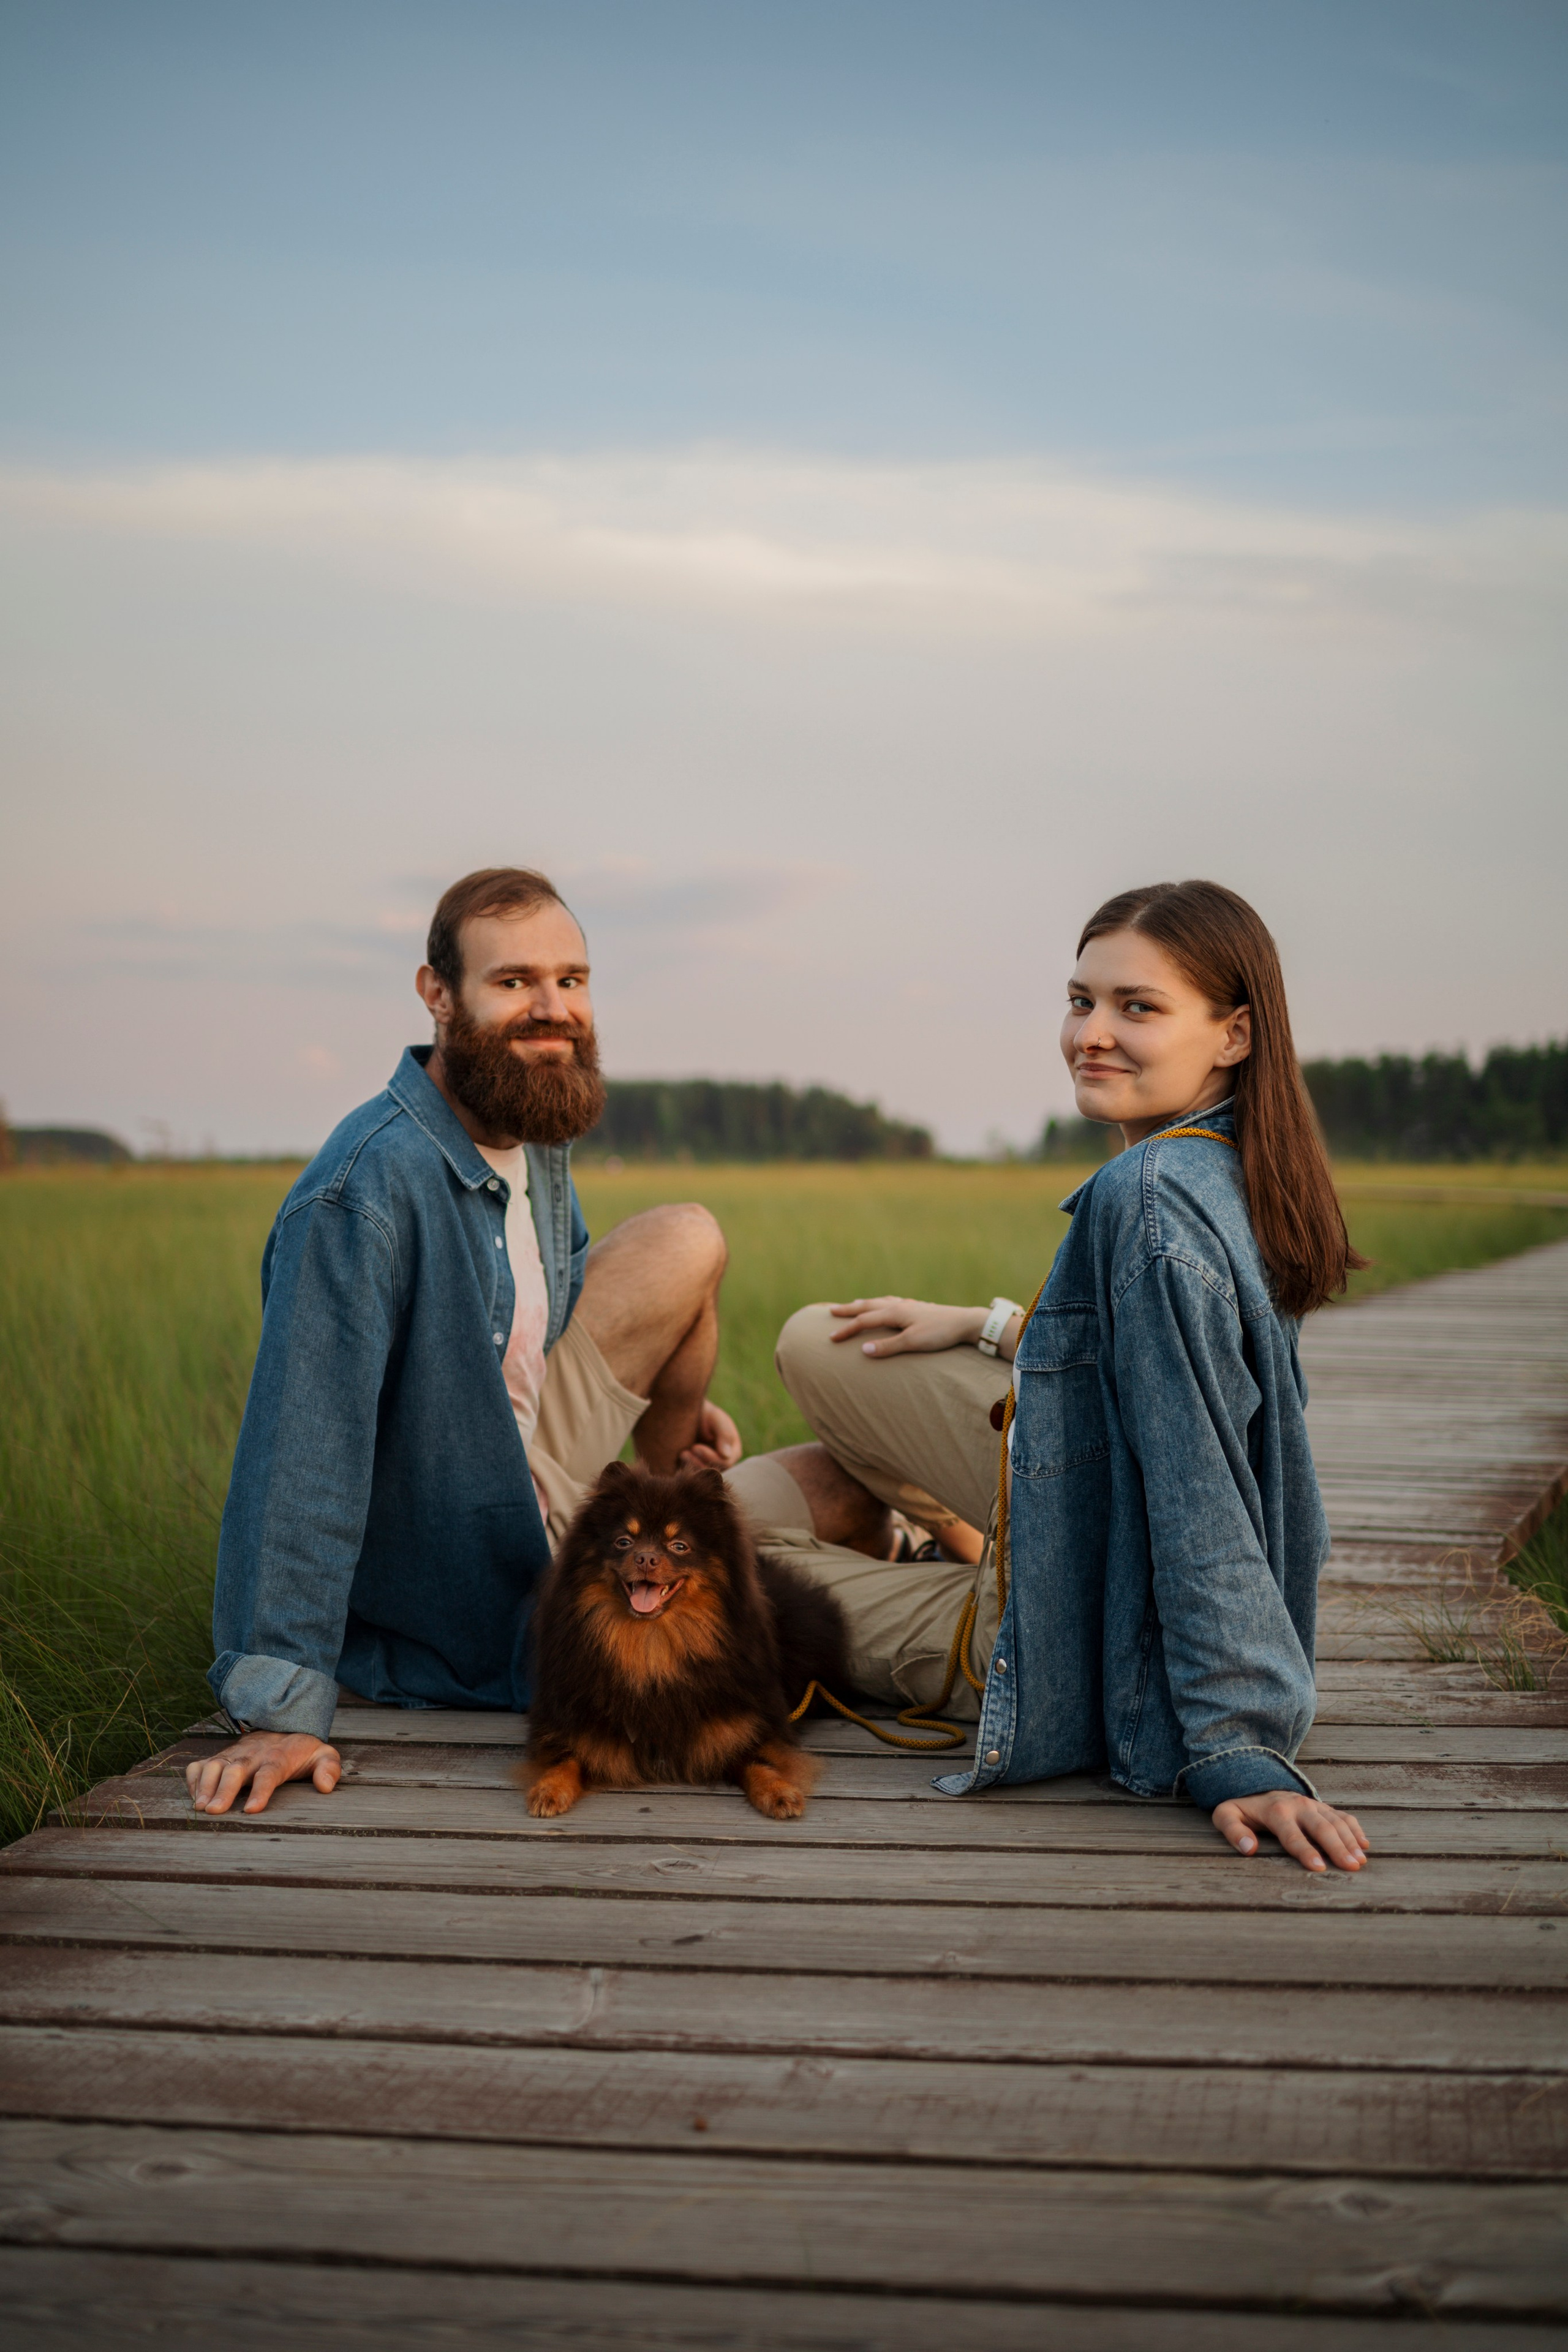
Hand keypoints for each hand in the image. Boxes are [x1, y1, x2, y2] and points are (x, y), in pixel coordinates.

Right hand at [185, 1732, 341, 1817]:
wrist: (284, 1726)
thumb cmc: (303, 1751)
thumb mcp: (323, 1755)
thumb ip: (328, 1768)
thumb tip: (326, 1786)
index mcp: (278, 1758)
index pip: (269, 1774)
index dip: (260, 1791)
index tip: (251, 1810)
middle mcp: (253, 1755)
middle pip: (236, 1769)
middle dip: (224, 1789)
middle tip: (214, 1811)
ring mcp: (234, 1754)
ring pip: (215, 1765)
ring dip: (205, 1785)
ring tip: (200, 1808)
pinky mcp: (220, 1757)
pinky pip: (200, 1764)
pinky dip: (192, 1778)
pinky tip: (192, 1797)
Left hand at [678, 1396, 742, 1471]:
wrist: (693, 1416)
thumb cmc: (708, 1415)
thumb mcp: (717, 1419)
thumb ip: (724, 1434)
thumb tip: (726, 1455)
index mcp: (733, 1452)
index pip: (725, 1463)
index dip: (710, 1457)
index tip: (695, 1447)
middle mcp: (724, 1463)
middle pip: (714, 1471)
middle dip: (698, 1463)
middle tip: (685, 1452)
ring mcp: (711, 1467)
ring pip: (703, 1475)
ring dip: (691, 1466)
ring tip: (682, 1454)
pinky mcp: (699, 1468)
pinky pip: (694, 1475)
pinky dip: (687, 1468)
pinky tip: (680, 1456)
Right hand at [828, 1296, 985, 1358]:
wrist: (965, 1322)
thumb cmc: (939, 1333)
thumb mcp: (912, 1343)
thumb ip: (887, 1347)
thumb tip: (863, 1350)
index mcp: (894, 1312)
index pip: (864, 1321)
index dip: (847, 1329)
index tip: (831, 1338)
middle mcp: (899, 1306)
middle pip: (868, 1306)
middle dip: (849, 1310)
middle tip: (832, 1311)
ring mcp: (909, 1306)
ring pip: (880, 1302)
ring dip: (864, 1304)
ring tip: (855, 1305)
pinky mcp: (918, 1308)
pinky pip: (892, 1303)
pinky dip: (881, 1304)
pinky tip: (887, 1306)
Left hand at [1213, 1790, 1369, 1873]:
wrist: (1258, 1785)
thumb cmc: (1244, 1809)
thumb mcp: (1227, 1815)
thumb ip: (1232, 1831)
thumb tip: (1248, 1849)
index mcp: (1276, 1811)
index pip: (1292, 1835)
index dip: (1305, 1851)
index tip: (1318, 1867)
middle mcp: (1299, 1806)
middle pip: (1321, 1827)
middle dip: (1337, 1847)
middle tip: (1351, 1867)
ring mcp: (1314, 1805)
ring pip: (1336, 1822)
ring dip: (1350, 1841)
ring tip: (1360, 1861)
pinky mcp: (1323, 1807)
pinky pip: (1343, 1816)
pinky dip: (1355, 1829)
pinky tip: (1365, 1845)